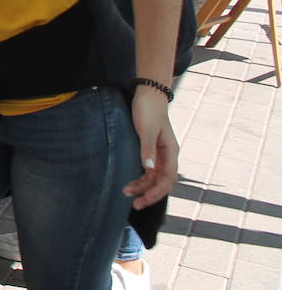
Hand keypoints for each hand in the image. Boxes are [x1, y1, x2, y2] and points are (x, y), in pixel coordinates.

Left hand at [122, 89, 177, 208]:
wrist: (147, 93)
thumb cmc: (148, 110)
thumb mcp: (146, 130)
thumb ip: (147, 149)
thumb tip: (149, 170)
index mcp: (171, 152)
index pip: (168, 180)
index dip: (156, 192)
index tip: (142, 200)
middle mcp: (167, 155)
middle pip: (162, 181)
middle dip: (149, 193)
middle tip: (134, 204)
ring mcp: (159, 152)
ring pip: (154, 176)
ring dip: (142, 185)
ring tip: (126, 192)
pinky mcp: (150, 148)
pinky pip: (148, 168)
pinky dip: (141, 176)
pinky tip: (131, 181)